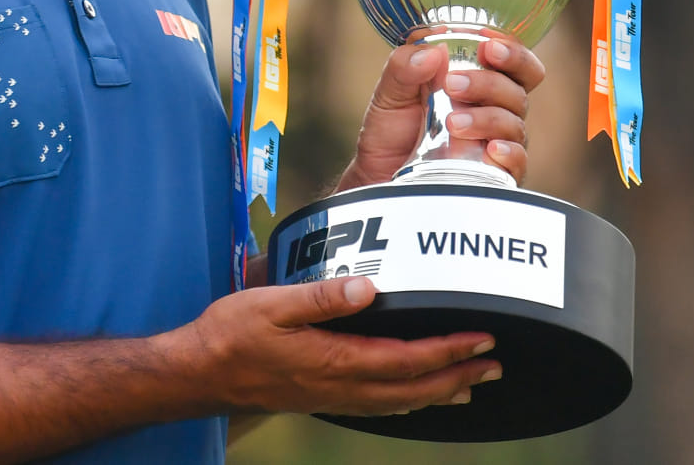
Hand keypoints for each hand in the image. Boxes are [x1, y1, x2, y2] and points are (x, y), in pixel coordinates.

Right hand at [171, 276, 500, 416]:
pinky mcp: (324, 397)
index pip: (407, 360)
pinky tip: (415, 396)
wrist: (198, 374)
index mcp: (334, 361)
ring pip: (401, 402)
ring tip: (471, 384)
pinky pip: (380, 405)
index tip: (481, 338)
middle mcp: (341, 386)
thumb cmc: (230, 335)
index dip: (448, 351)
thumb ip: (320, 297)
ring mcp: (334, 397)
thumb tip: (368, 287)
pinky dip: (409, 401)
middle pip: (414, 389)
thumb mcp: (270, 304)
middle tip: (494, 363)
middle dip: (458, 376)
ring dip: (440, 392)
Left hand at [335, 30, 546, 191]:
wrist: (377, 175)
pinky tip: (491, 149)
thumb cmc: (390, 131)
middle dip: (489, 82)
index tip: (488, 45)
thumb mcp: (389, 92)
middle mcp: (495, 110)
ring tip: (451, 122)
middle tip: (453, 83)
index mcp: (478, 82)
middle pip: (517, 90)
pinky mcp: (495, 174)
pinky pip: (517, 162)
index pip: (513, 62)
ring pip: (513, 123)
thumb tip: (433, 50)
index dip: (511, 51)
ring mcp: (496, 142)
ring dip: (486, 117)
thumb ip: (405, 66)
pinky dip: (509, 153)